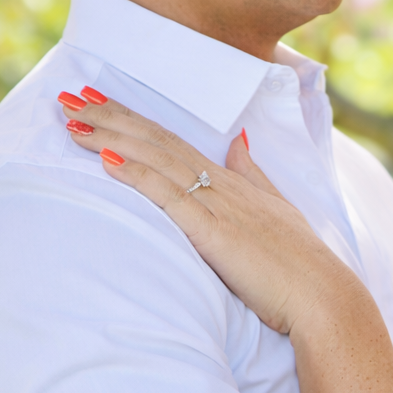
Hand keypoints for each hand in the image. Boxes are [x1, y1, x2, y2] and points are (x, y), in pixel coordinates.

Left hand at [58, 91, 361, 335]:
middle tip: (69, 96)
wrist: (323, 296)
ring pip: (157, 159)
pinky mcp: (214, 231)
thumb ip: (254, 174)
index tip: (99, 99)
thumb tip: (239, 141)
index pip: (174, 141)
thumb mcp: (279, 209)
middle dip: (111, 115)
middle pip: (158, 141)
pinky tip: (106, 159)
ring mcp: (218, 205)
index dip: (134, 119)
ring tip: (72, 119)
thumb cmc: (302, 264)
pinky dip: (137, 174)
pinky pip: (169, 195)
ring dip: (111, 136)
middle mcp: (223, 184)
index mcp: (234, 181)